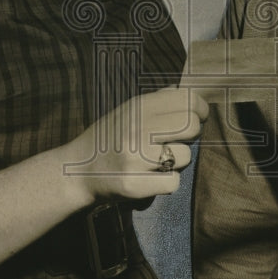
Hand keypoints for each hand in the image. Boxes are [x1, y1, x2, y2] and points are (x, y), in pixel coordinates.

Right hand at [67, 87, 208, 201]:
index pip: (188, 100)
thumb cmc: (109, 138)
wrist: (76, 170)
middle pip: (191, 125)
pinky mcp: (134, 185)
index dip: (200, 109)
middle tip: (179, 140)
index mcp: (138, 106)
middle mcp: (136, 128)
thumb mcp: (128, 111)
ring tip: (156, 161)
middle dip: (192, 135)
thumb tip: (188, 93)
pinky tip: (150, 178)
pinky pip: (173, 182)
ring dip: (176, 161)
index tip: (198, 117)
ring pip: (184, 156)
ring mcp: (135, 158)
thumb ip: (158, 101)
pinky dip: (166, 182)